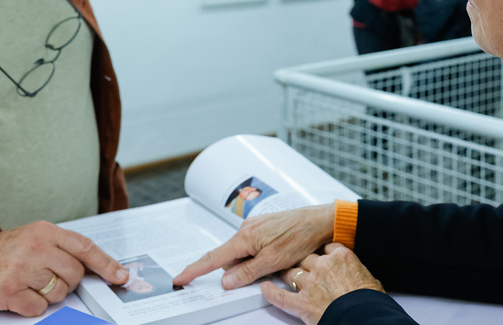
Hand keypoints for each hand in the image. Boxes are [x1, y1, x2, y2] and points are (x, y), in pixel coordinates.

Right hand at [0, 220, 128, 316]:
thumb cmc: (6, 253)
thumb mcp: (35, 238)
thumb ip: (62, 248)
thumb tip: (96, 268)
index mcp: (45, 231)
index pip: (85, 247)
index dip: (106, 263)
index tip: (120, 276)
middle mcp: (36, 247)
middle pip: (75, 274)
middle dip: (67, 282)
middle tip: (46, 278)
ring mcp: (23, 269)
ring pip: (60, 292)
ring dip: (48, 294)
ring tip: (29, 283)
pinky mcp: (11, 291)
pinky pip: (39, 307)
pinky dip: (32, 306)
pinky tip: (19, 294)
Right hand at [174, 204, 333, 289]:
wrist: (321, 221)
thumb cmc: (301, 236)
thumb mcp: (273, 261)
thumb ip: (247, 272)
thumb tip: (225, 280)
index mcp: (245, 236)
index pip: (213, 258)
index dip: (195, 270)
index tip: (180, 277)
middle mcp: (247, 228)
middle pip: (229, 257)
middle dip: (236, 271)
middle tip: (257, 273)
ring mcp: (256, 226)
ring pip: (243, 253)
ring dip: (251, 264)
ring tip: (276, 262)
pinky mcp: (265, 227)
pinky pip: (253, 246)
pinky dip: (258, 256)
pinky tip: (275, 257)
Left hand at [263, 243, 383, 324]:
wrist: (364, 316)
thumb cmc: (369, 301)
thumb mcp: (370, 280)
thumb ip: (358, 273)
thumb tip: (361, 278)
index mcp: (342, 257)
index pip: (326, 246)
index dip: (321, 250)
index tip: (319, 250)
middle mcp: (323, 266)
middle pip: (306, 257)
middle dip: (302, 260)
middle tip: (298, 260)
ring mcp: (310, 283)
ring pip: (292, 272)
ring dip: (286, 273)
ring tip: (279, 271)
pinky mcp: (302, 303)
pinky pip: (281, 297)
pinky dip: (271, 292)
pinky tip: (265, 288)